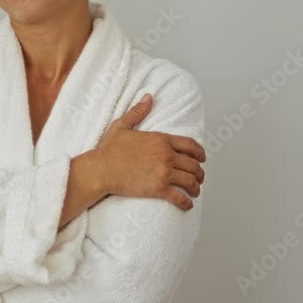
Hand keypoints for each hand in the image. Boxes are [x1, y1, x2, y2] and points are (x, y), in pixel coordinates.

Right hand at [92, 93, 205, 209]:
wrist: (100, 169)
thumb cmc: (108, 149)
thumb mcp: (122, 126)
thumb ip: (138, 112)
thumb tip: (149, 97)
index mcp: (160, 139)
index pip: (190, 145)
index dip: (200, 153)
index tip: (202, 159)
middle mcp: (166, 155)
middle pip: (193, 164)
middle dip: (199, 172)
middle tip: (199, 178)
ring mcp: (163, 172)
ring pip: (190, 181)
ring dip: (196, 187)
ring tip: (195, 191)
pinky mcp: (158, 189)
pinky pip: (180, 197)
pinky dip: (187, 202)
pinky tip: (188, 205)